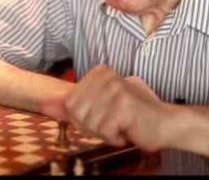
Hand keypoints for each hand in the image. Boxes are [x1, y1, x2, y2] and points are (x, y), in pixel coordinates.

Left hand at [40, 64, 173, 150]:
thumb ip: (72, 105)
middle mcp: (107, 76)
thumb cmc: (134, 116)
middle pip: (76, 112)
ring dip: (104, 133)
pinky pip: (104, 129)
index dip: (82, 118)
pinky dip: (114, 137)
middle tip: (112, 124)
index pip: (70, 102)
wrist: (165, 124)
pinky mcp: (124, 105)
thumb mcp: (99, 107)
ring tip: (121, 126)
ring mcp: (116, 88)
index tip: (102, 116)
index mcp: (100, 72)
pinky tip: (127, 130)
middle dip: (92, 127)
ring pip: (88, 122)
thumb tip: (44, 105)